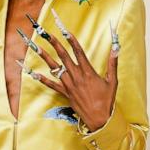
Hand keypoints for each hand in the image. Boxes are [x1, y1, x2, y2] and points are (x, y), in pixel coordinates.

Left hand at [19, 9, 120, 130]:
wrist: (99, 119)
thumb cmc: (107, 100)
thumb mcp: (112, 81)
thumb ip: (112, 63)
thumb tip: (116, 48)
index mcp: (88, 72)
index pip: (78, 52)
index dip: (71, 40)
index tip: (65, 30)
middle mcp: (76, 76)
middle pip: (63, 56)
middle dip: (54, 43)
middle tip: (46, 33)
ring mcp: (69, 85)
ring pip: (55, 68)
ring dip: (45, 57)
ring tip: (36, 47)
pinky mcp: (65, 93)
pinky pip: (52, 85)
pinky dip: (43, 79)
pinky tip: (33, 73)